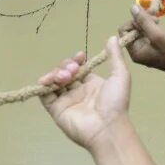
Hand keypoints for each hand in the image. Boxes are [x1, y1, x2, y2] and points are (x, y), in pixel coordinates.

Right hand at [38, 36, 129, 151]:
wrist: (107, 127)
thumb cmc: (115, 102)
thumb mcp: (120, 75)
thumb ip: (115, 56)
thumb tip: (112, 37)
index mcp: (91, 84)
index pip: (78, 68)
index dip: (76, 60)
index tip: (79, 56)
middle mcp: (77, 91)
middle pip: (64, 72)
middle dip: (66, 65)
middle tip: (72, 70)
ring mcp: (66, 101)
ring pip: (54, 81)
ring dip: (56, 73)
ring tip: (64, 76)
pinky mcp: (56, 110)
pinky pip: (45, 95)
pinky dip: (43, 85)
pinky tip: (48, 80)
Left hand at [119, 6, 164, 89]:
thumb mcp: (158, 35)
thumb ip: (143, 21)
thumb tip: (132, 8)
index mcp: (135, 52)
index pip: (124, 31)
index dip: (133, 21)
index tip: (146, 18)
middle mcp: (138, 51)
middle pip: (132, 29)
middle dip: (141, 20)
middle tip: (155, 17)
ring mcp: (147, 49)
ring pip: (140, 29)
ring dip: (147, 21)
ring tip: (158, 19)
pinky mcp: (154, 46)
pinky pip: (148, 33)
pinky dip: (152, 26)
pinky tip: (160, 23)